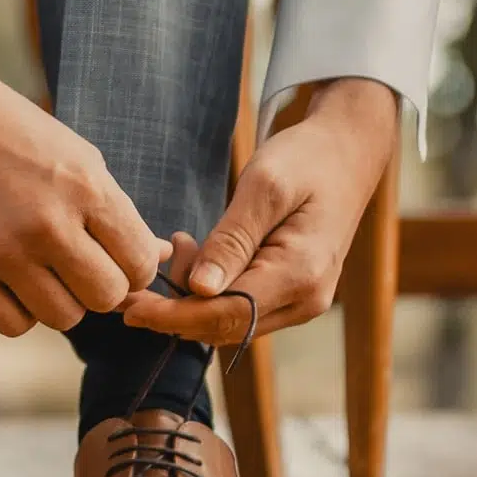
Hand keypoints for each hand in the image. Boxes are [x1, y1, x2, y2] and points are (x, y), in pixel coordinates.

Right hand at [0, 21, 166, 338]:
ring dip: (60, 298)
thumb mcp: (77, 156)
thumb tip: (161, 256)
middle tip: (80, 262)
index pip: (139, 262)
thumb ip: (117, 211)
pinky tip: (11, 276)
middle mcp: (47, 222)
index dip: (134, 266)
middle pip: (107, 297)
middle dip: (100, 284)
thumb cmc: (14, 131)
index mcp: (83, 186)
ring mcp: (2, 250)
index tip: (115, 255)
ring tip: (42, 265)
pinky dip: (19, 309)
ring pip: (63, 317)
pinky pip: (14, 325)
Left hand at [120, 77, 397, 347]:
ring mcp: (301, 301)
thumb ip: (232, 238)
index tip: (129, 307)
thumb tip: (200, 289)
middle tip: (152, 260)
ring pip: (230, 319)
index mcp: (301, 274)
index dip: (173, 316)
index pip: (226, 314)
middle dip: (178, 304)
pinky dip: (211, 287)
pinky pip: (242, 305)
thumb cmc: (306, 159)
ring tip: (184, 243)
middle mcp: (305, 300)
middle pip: (225, 325)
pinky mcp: (292, 293)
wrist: (347, 151)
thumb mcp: (264, 186)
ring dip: (194, 293)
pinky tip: (201, 252)